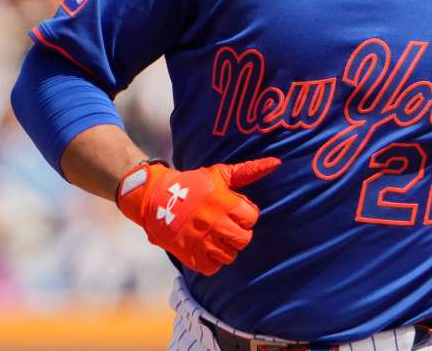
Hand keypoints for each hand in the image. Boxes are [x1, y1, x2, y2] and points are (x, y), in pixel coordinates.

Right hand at [116, 157, 280, 274]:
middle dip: (238, 233)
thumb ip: (249, 171)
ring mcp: (202, 241)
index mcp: (224, 203)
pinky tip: (206, 249)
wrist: (155, 198)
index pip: (252, 218)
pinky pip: (212, 268)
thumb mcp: (220, 174)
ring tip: (216, 237)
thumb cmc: (192, 184)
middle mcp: (215, 223)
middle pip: (244, 239)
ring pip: (230, 256)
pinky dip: (212, 261)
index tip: (235, 212)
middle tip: (227, 227)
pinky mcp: (189, 254)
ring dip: (226, 248)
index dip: (246, 215)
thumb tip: (277, 163)